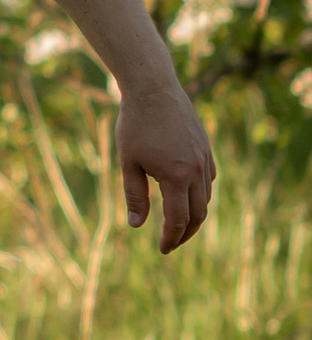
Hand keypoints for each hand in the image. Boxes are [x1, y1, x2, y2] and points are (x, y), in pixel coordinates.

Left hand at [119, 78, 214, 251]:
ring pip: (206, 197)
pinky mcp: (206, 148)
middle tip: (171, 243)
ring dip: (195, 214)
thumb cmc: (135, 125)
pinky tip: (188, 196)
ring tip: (179, 224)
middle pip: (198, 214)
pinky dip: (201, 194)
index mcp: (176, 177)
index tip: (163, 249)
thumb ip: (135, 196)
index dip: (171, 238)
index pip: (178, 220)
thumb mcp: (128, 163)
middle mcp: (196, 170)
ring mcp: (204, 158)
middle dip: (185, 233)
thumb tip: (137, 226)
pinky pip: (209, 179)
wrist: (153, 90)